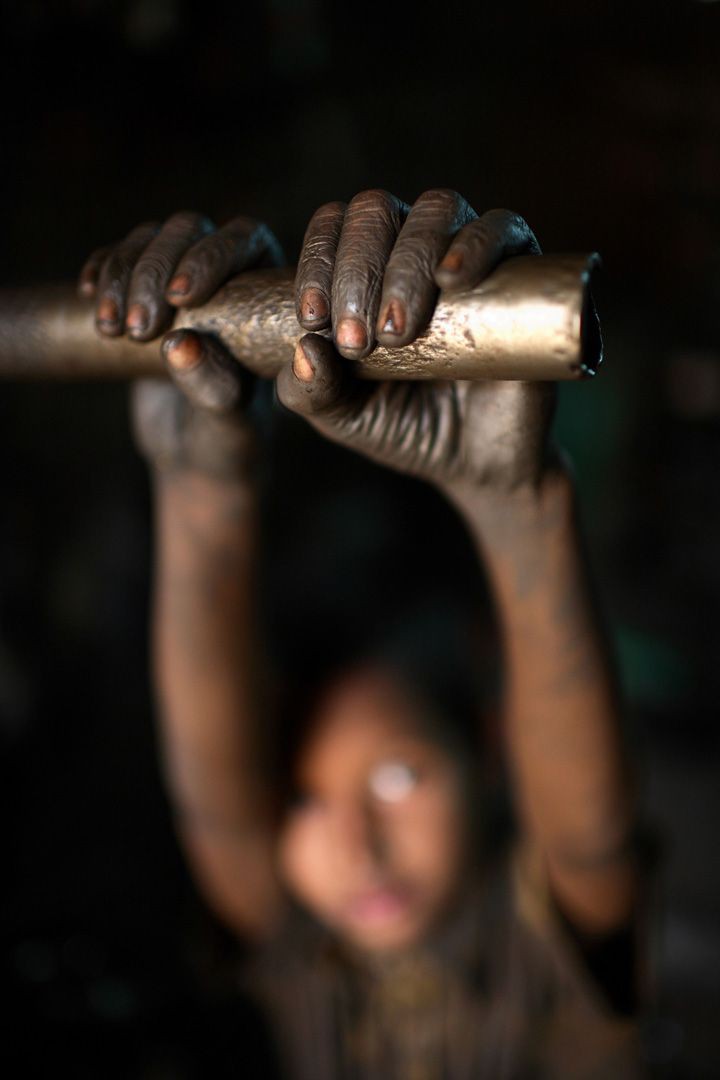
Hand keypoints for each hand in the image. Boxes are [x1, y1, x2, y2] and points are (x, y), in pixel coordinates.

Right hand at [78, 211, 283, 478]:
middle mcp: (230, 271)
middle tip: (140, 328)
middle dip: (155, 271)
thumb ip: (212, 383)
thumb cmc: (230, 437)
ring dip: (122, 275)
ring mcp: (182, 275)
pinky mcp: (143, 289)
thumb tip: (178, 344)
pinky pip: (116, 257)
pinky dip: (101, 271)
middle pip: (188, 231)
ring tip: (111, 330)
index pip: (243, 239)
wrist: (195, 452)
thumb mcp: (228, 419)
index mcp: (269, 288)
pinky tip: (88, 295)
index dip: (209, 257)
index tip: (181, 298)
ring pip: (148, 240)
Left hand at [276, 189, 554, 498]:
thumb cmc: (403, 426)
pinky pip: (503, 228)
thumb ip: (310, 391)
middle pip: (376, 210)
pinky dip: (474, 244)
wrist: (475, 461)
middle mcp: (412, 248)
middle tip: (358, 340)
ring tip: (398, 331)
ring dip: (408, 262)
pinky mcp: (521, 269)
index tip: (312, 320)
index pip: (331, 229)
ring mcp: (467, 253)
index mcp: (362, 268)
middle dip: (357, 271)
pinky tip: (452, 279)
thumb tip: (303, 349)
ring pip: (436, 209)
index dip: (316, 264)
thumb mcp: (342, 417)